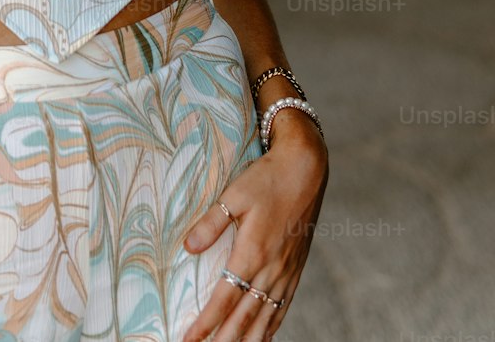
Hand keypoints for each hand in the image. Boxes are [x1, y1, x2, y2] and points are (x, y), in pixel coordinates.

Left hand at [180, 124, 327, 341]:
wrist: (306, 169)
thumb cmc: (267, 179)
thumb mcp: (234, 194)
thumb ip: (211, 223)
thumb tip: (188, 248)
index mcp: (252, 253)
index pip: (223, 299)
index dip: (205, 324)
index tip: (188, 340)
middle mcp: (271, 270)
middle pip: (243, 318)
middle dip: (222, 341)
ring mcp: (286, 272)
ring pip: (264, 320)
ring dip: (246, 340)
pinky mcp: (296, 269)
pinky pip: (282, 309)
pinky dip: (270, 328)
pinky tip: (263, 338)